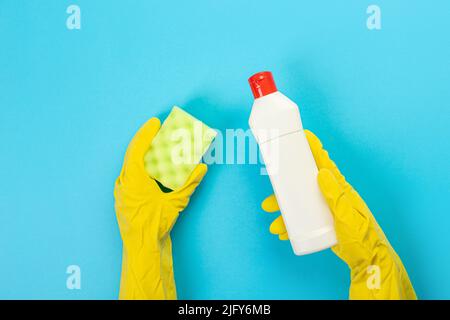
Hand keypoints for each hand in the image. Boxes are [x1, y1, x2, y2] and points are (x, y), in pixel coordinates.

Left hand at [114, 117, 206, 298]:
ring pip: (130, 166)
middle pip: (132, 155)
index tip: (154, 123)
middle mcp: (123, 183)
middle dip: (144, 142)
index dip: (145, 133)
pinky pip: (130, 177)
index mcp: (132, 179)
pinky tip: (151, 171)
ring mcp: (121, 192)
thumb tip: (201, 168)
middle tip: (156, 132)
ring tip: (154, 149)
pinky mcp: (124, 199)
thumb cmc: (155, 224)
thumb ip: (189, 183)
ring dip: (142, 156)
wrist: (142, 248)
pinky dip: (141, 168)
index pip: (136, 149)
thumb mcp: (175, 202)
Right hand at [262, 130, 416, 299]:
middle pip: (302, 185)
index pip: (323, 163)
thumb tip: (322, 172)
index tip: (301, 136)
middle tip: (268, 202)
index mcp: (338, 188)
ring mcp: (325, 208)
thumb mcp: (347, 215)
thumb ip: (336, 195)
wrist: (369, 260)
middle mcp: (330, 194)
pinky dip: (291, 225)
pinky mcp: (322, 222)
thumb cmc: (362, 236)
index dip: (312, 148)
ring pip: (299, 204)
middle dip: (283, 191)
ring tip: (274, 224)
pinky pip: (302, 220)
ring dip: (284, 212)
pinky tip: (283, 232)